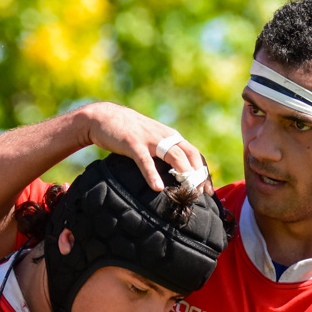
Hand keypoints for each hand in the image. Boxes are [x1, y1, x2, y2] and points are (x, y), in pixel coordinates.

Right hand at [78, 102, 208, 191]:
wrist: (104, 117)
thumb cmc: (128, 133)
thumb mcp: (151, 140)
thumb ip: (163, 153)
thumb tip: (174, 177)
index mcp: (171, 136)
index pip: (194, 154)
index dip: (203, 172)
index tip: (208, 191)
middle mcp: (165, 136)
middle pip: (189, 155)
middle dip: (198, 175)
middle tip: (200, 194)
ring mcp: (150, 139)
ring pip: (174, 156)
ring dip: (183, 174)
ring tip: (187, 192)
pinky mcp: (133, 143)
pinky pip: (145, 160)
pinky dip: (152, 174)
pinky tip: (157, 188)